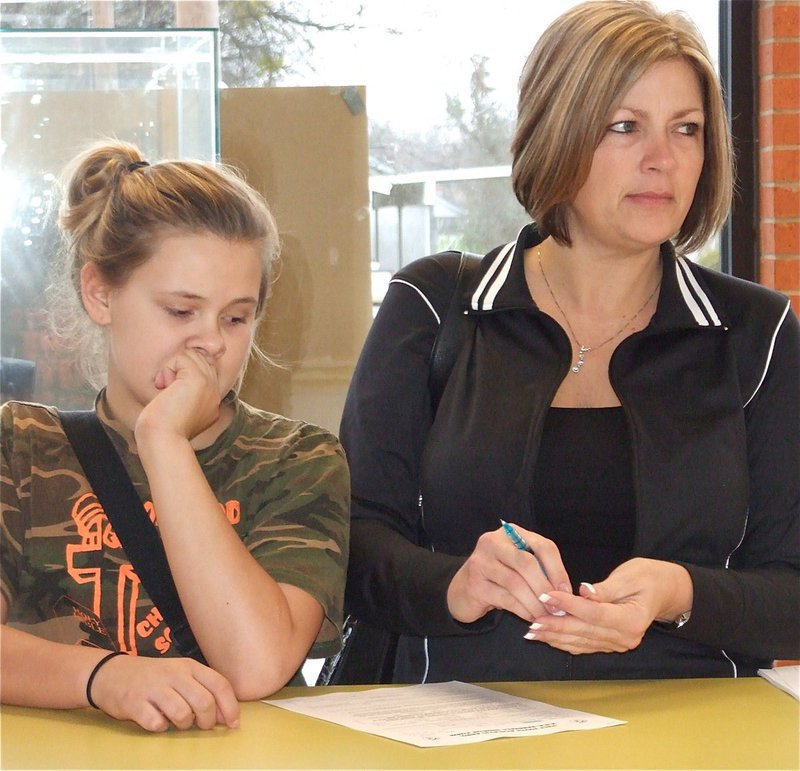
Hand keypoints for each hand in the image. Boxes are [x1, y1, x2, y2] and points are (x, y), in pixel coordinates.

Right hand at [89, 653, 239, 731]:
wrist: (112, 674)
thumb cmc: (155, 678)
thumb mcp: (181, 675)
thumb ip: (204, 690)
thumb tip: (227, 717)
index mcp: (190, 666)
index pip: (220, 684)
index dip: (230, 707)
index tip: (233, 724)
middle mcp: (174, 674)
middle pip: (204, 702)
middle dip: (208, 721)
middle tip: (201, 725)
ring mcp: (154, 688)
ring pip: (183, 715)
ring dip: (184, 726)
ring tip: (177, 722)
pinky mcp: (135, 703)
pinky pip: (157, 724)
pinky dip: (160, 728)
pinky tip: (157, 720)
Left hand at [136, 348, 221, 441]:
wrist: (162, 439)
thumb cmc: (161, 428)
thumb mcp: (178, 408)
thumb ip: (184, 392)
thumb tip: (174, 374)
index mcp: (213, 401)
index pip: (205, 369)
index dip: (185, 372)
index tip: (170, 392)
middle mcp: (214, 392)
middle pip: (199, 359)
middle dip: (178, 368)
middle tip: (166, 389)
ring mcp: (209, 385)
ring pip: (191, 355)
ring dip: (172, 367)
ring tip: (165, 388)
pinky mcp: (198, 380)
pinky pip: (182, 357)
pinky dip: (167, 368)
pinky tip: (163, 386)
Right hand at [447, 524, 571, 623]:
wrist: (462, 591)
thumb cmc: (498, 577)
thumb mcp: (518, 566)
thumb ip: (539, 569)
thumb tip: (565, 590)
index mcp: (510, 533)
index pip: (542, 546)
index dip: (558, 569)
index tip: (566, 591)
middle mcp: (492, 542)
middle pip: (528, 563)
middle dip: (546, 588)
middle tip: (557, 608)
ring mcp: (481, 562)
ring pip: (516, 583)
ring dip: (535, 603)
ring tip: (545, 615)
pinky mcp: (475, 584)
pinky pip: (506, 599)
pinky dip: (523, 610)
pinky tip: (530, 617)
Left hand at [523, 557, 692, 653]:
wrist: (664, 591)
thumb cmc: (647, 578)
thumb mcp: (629, 576)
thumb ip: (605, 588)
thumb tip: (583, 591)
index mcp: (633, 619)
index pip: (594, 613)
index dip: (568, 605)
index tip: (546, 595)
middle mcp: (626, 637)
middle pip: (584, 631)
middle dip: (555, 626)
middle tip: (532, 621)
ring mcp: (618, 644)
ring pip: (582, 642)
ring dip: (556, 637)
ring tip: (533, 631)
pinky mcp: (611, 644)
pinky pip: (585, 645)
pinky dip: (565, 641)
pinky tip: (548, 636)